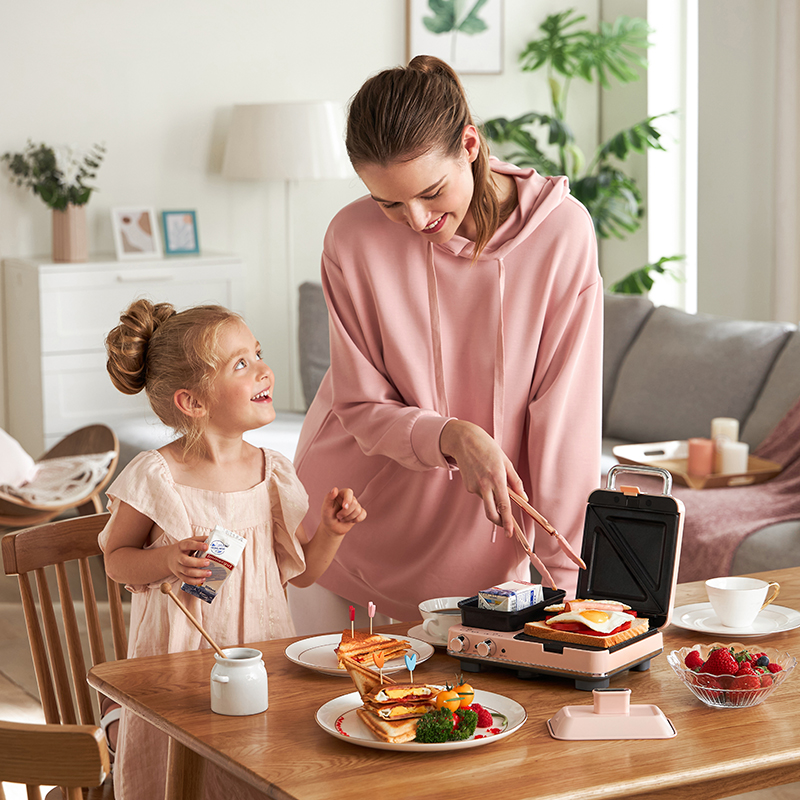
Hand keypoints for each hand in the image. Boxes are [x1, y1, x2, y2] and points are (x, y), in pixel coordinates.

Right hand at [166, 537, 211, 584]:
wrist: (169, 557)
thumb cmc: (184, 548)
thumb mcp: (190, 541)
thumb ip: (201, 539)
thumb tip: (213, 538)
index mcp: (182, 546)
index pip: (188, 545)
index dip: (197, 546)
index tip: (207, 546)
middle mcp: (179, 557)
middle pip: (186, 561)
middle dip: (198, 563)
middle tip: (208, 562)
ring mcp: (178, 567)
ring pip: (187, 572)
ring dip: (199, 574)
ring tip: (209, 573)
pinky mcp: (179, 575)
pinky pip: (186, 580)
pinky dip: (195, 581)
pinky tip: (203, 579)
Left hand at [320, 487, 366, 535]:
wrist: (331, 527)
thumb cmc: (327, 515)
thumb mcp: (326, 507)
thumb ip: (329, 497)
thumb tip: (335, 489)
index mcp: (342, 494)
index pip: (349, 492)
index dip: (348, 499)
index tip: (344, 507)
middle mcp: (350, 498)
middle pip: (354, 503)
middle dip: (345, 513)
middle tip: (338, 516)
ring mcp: (356, 506)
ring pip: (358, 510)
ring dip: (348, 518)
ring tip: (342, 519)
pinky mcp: (360, 513)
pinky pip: (363, 515)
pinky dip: (356, 520)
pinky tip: (349, 521)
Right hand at [439, 419, 525, 538]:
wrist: (464, 440)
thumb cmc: (488, 448)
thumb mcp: (506, 461)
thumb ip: (515, 481)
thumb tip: (523, 498)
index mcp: (497, 479)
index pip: (504, 505)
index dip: (507, 521)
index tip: (510, 533)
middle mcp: (485, 485)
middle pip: (491, 513)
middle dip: (499, 522)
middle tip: (505, 525)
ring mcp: (474, 487)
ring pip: (486, 501)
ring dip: (492, 498)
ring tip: (490, 477)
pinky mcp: (468, 486)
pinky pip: (480, 493)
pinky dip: (484, 490)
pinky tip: (481, 475)